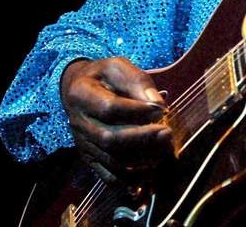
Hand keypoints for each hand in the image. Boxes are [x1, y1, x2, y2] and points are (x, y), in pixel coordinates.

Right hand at [60, 57, 173, 182]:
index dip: (137, 111)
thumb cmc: (105, 76)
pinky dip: (132, 179)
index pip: (109, 108)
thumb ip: (138, 82)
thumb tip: (159, 105)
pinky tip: (152, 170)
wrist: (80, 89)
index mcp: (81, 94)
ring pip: (112, 160)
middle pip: (109, 139)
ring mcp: (83, 144)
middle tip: (167, 133)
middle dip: (143, 139)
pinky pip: (109, 176)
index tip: (160, 109)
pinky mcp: (90, 158)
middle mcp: (78, 122)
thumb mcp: (119, 67)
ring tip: (165, 150)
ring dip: (142, 159)